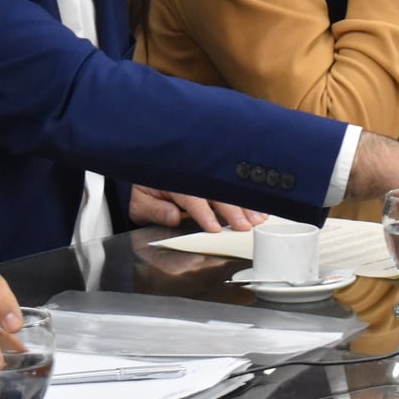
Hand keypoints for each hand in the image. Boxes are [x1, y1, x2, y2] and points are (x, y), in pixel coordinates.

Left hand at [128, 185, 265, 233]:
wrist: (146, 170)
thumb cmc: (145, 191)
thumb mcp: (140, 203)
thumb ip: (155, 211)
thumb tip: (173, 217)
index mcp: (172, 178)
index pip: (191, 196)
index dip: (203, 213)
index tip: (214, 228)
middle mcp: (192, 174)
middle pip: (216, 191)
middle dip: (232, 209)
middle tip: (245, 225)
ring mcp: (204, 175)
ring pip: (228, 189)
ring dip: (245, 204)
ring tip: (258, 219)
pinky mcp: (214, 179)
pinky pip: (232, 188)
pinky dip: (247, 199)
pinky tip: (259, 209)